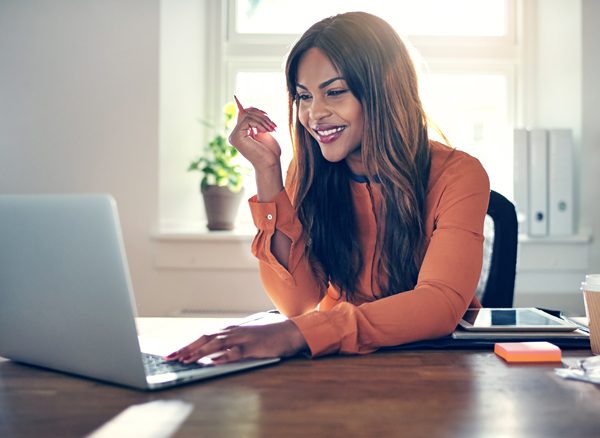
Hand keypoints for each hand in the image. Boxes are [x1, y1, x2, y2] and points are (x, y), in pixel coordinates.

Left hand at [165, 320, 307, 364]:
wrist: (290, 331)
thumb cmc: (269, 334)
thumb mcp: (247, 335)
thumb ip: (232, 340)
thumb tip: (214, 350)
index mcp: (231, 329)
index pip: (204, 336)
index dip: (188, 344)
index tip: (174, 353)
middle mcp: (234, 331)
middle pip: (205, 338)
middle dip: (187, 348)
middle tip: (171, 357)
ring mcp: (243, 338)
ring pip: (216, 344)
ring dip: (200, 352)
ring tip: (186, 360)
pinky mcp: (253, 347)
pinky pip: (236, 352)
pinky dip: (223, 356)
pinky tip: (213, 361)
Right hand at [228, 96, 281, 172]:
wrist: (271, 164)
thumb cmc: (270, 151)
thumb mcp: (263, 131)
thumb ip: (255, 121)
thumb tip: (248, 106)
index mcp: (240, 133)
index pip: (243, 114)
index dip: (255, 110)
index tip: (267, 115)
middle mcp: (234, 135)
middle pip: (245, 112)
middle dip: (261, 116)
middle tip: (273, 125)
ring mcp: (234, 136)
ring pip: (247, 115)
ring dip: (263, 120)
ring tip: (271, 129)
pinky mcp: (236, 137)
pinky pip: (247, 120)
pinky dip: (259, 123)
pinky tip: (265, 131)